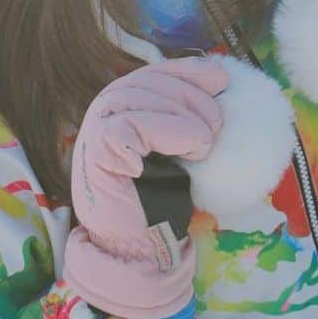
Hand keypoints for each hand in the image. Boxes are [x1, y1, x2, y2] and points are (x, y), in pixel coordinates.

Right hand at [63, 55, 228, 318]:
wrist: (138, 248)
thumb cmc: (160, 202)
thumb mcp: (178, 150)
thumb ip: (184, 120)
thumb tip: (219, 85)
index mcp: (121, 108)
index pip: (154, 72)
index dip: (188, 70)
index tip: (221, 78)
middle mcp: (104, 112)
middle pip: (150, 80)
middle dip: (192, 94)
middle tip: (219, 123)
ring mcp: (96, 129)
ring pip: (144, 95)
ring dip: (187, 114)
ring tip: (207, 143)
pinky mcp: (99, 150)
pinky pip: (137, 124)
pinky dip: (173, 130)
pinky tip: (193, 150)